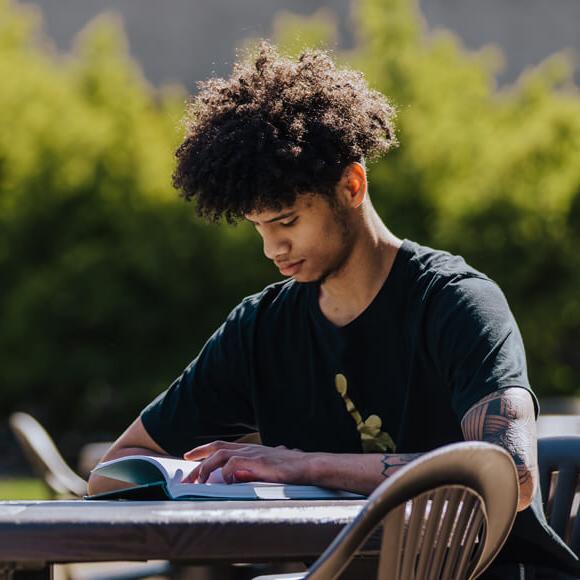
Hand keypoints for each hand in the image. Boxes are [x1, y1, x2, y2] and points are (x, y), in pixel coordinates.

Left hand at [181, 441, 312, 483]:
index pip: (221, 446)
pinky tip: (223, 483)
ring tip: (198, 482)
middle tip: (186, 476)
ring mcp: (252, 453)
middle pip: (216, 448)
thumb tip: (246, 474)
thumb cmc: (292, 467)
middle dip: (197, 459)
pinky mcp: (256, 461)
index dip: (203, 450)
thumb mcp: (270, 467)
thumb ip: (256, 469)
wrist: (307, 466)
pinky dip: (224, 473)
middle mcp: (248, 448)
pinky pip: (233, 464)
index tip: (189, 456)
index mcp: (249, 449)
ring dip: (206, 468)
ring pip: (220, 454)